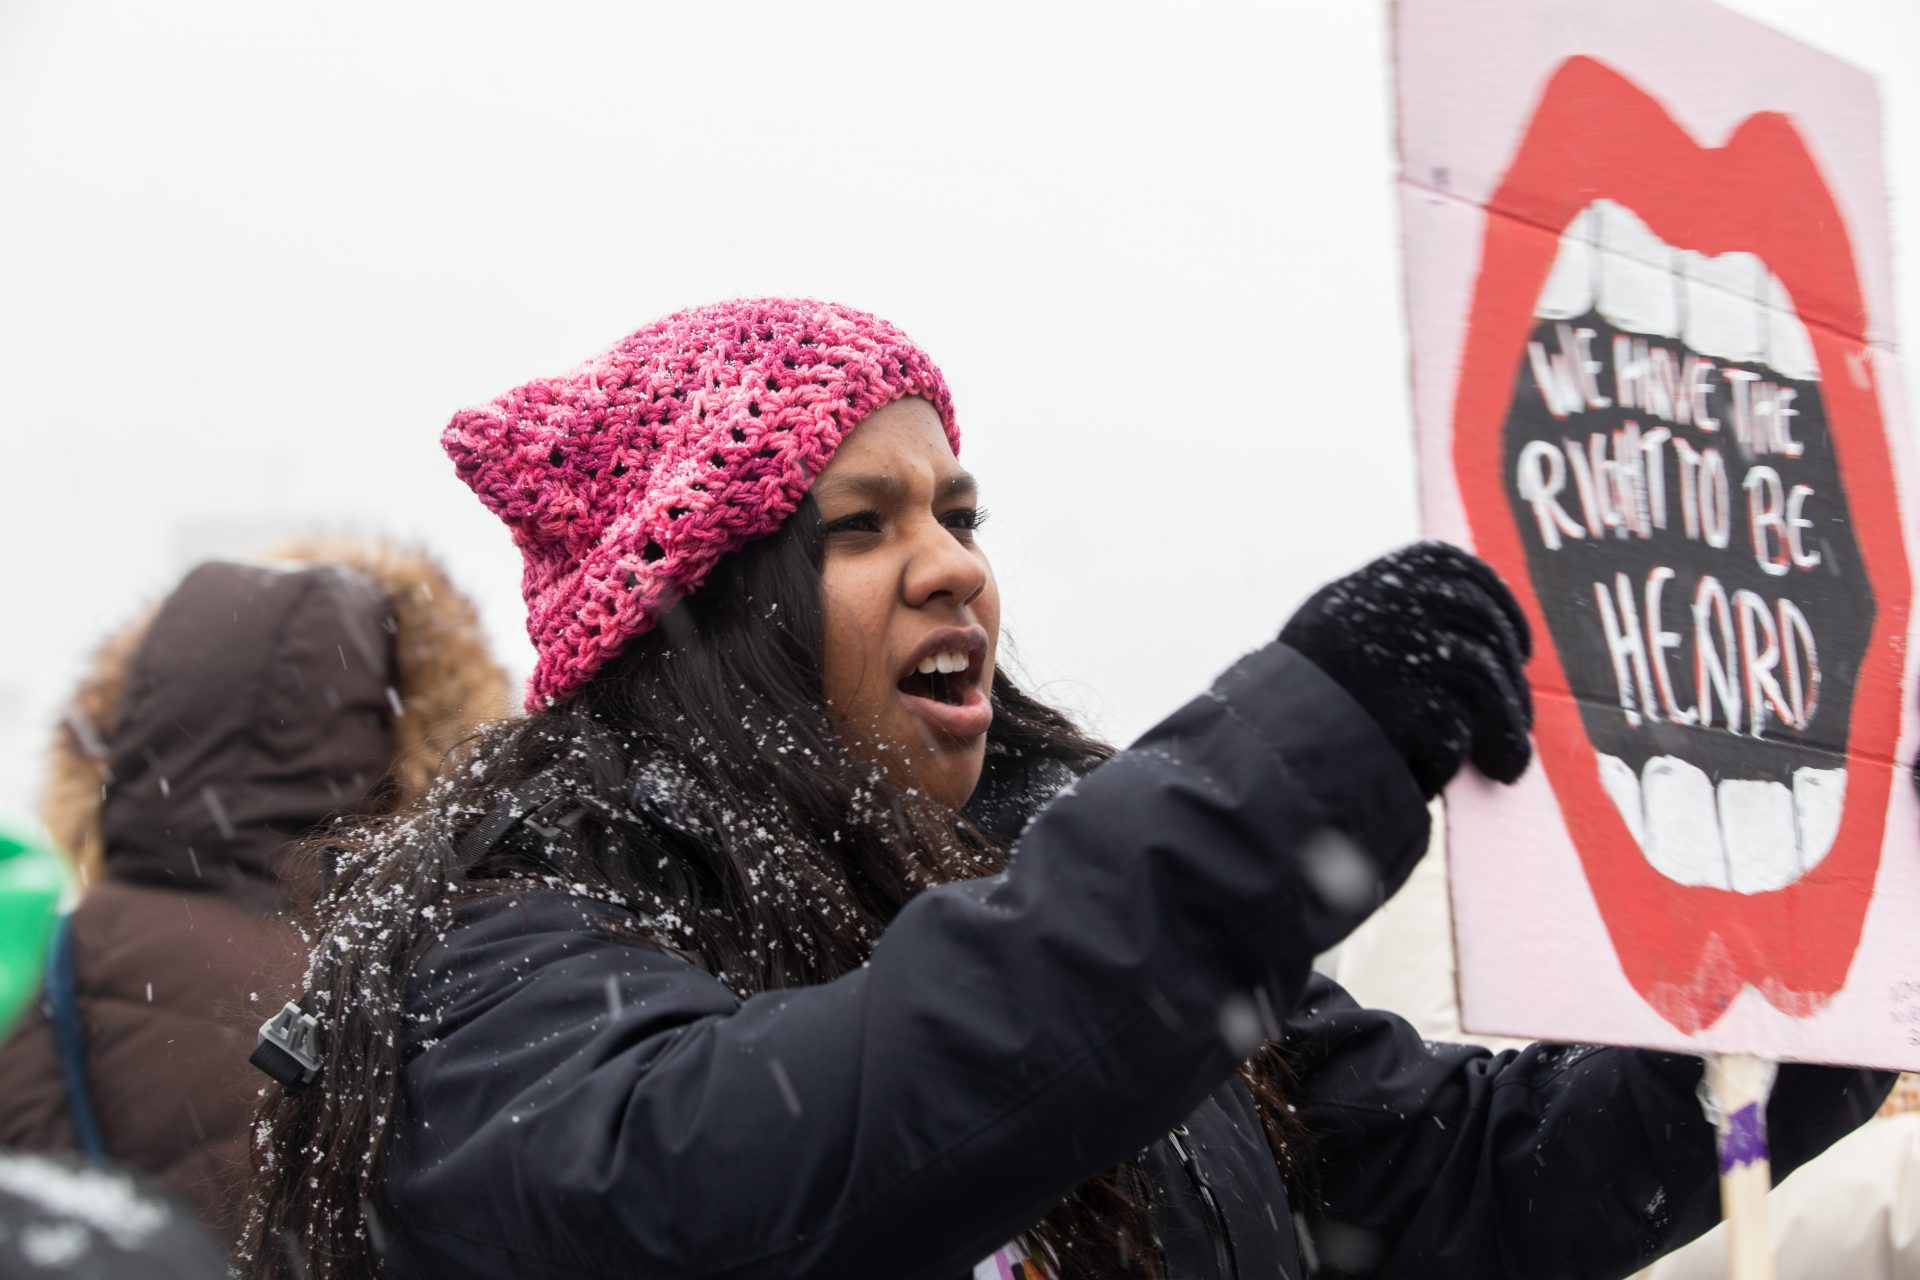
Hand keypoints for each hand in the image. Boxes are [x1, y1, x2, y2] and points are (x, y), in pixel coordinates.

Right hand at [1279, 542, 1532, 798]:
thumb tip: (1470, 632)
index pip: (1456, 568)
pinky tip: (1460, 775)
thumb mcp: (1332, 632)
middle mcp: (1390, 607)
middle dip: (1511, 676)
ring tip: (1507, 762)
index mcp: (1372, 582)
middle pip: (1481, 626)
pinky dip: (1461, 755)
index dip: (1499, 603)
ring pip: (1483, 680)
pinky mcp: (1411, 708)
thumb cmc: (1294, 701)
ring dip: (1506, 724)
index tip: (1518, 642)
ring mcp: (1402, 654)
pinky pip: (1457, 730)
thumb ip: (1387, 618)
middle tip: (1518, 714)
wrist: (1259, 748)